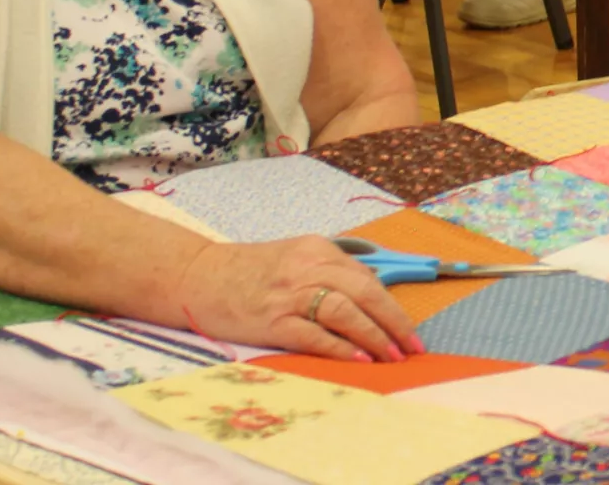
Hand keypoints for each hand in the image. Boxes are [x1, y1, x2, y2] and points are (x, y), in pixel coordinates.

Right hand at [172, 238, 421, 362]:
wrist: (196, 277)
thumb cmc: (248, 272)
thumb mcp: (294, 258)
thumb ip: (329, 273)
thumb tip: (370, 300)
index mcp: (316, 250)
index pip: (366, 278)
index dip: (392, 306)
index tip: (408, 330)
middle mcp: (306, 267)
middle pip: (364, 292)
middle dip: (394, 322)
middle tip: (411, 347)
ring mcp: (288, 293)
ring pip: (344, 311)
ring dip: (373, 336)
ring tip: (391, 356)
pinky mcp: (271, 319)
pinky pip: (313, 334)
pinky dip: (339, 347)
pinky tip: (358, 359)